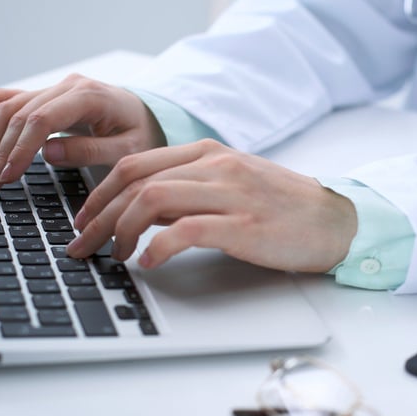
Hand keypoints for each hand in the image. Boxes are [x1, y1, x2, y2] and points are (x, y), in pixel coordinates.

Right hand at [0, 74, 165, 192]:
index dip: (20, 148)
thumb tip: (48, 152)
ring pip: (11, 108)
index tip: (7, 176)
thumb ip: (92, 150)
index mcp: (90, 95)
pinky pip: (11, 98)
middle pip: (21, 114)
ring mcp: (55, 89)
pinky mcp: (47, 97)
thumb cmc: (143, 133)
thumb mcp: (130, 149)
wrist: (149, 115)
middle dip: (0, 151)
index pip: (43, 119)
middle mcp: (68, 86)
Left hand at [66, 139, 357, 273]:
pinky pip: (186, 231)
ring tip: (113, 256)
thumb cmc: (283, 207)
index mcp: (207, 152)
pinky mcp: (244, 225)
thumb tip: (141, 212)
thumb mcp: (232, 184)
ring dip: (120, 231)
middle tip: (82, 245)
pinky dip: (158, 247)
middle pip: (134, 182)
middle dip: (97, 216)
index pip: (135, 164)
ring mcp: (230, 193)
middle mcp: (215, 166)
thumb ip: (189, 190)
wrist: (335, 219)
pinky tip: (148, 263)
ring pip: (152, 200)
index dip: (98, 193)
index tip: (84, 220)